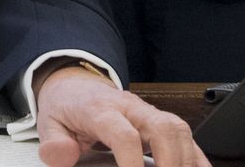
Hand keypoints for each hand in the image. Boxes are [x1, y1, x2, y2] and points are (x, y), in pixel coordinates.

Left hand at [37, 65, 207, 166]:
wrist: (75, 84)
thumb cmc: (67, 107)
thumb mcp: (49, 122)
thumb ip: (53, 142)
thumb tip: (61, 155)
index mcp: (101, 109)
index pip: (124, 135)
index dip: (132, 162)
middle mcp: (130, 108)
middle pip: (163, 128)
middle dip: (171, 162)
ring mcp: (148, 113)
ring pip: (179, 130)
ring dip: (185, 161)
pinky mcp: (160, 120)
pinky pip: (186, 135)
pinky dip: (196, 157)